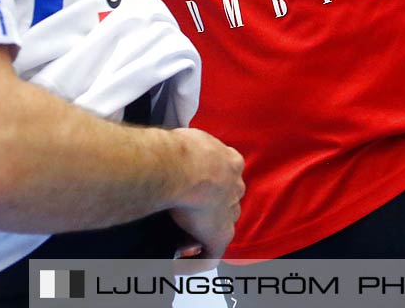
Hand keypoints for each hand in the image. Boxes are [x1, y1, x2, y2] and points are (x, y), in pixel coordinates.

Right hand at [167, 127, 243, 264]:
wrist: (183, 167)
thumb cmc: (181, 150)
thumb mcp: (188, 139)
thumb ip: (187, 148)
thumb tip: (169, 150)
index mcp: (230, 161)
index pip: (226, 175)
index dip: (212, 184)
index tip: (196, 190)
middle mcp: (235, 186)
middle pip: (228, 199)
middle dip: (211, 207)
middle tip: (188, 215)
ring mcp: (229, 212)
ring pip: (221, 225)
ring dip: (203, 232)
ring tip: (181, 240)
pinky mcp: (219, 235)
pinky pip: (210, 255)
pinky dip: (195, 263)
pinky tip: (179, 266)